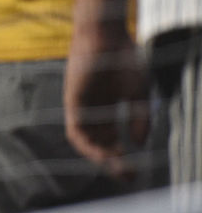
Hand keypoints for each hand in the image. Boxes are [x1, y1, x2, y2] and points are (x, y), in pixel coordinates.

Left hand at [64, 25, 148, 182]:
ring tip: (116, 169)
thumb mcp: (138, 92)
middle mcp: (92, 111)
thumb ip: (140, 117)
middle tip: (127, 177)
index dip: (121, 156)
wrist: (106, 36)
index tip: (134, 170)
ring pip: (86, 141)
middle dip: (112, 162)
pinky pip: (76, 130)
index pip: (111, 139)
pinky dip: (87, 144)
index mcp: (107, 108)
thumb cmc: (124, 59)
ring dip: (99, 158)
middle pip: (99, 144)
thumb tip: (139, 144)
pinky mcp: (72, 102)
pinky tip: (103, 154)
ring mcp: (81, 107)